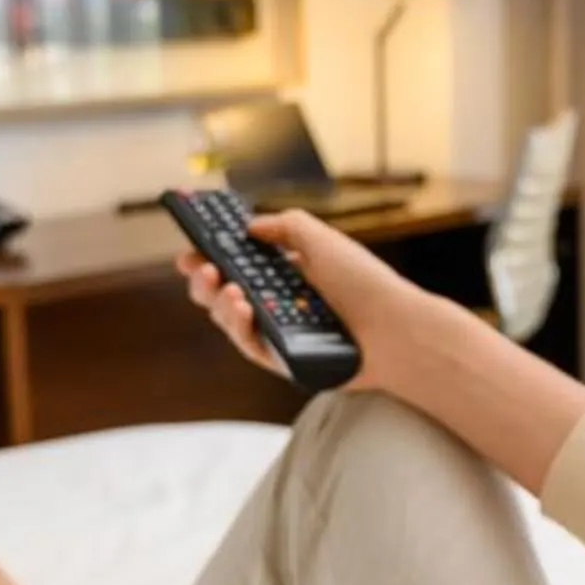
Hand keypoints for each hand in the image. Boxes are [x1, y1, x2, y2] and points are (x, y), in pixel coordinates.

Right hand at [178, 211, 436, 392]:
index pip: (237, 262)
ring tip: (228, 289)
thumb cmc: (366, 283)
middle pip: (222, 292)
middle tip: (200, 267)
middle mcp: (278, 302)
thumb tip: (250, 225)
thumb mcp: (323, 239)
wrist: (395, 329)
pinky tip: (244, 309)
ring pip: (229, 320)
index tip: (189, 246)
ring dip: (219, 302)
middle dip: (203, 279)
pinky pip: (249, 345)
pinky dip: (240, 327)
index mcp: (285, 272)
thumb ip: (285, 226)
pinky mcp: (283, 359)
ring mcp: (279, 332)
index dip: (209, 254)